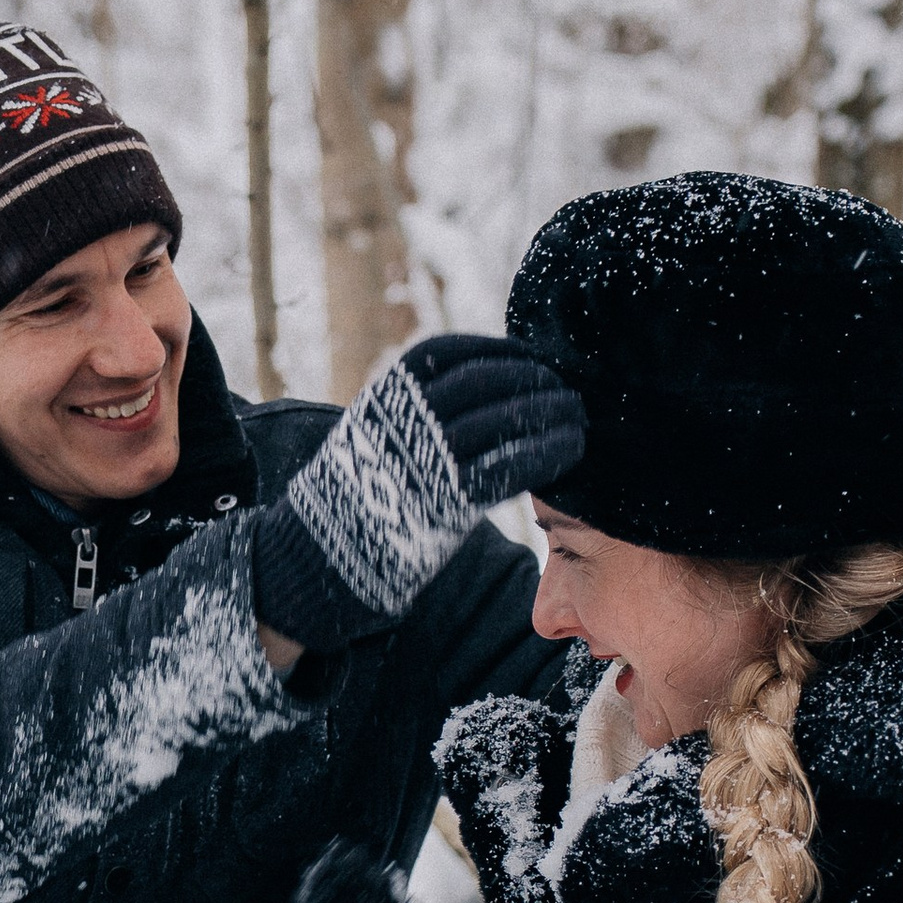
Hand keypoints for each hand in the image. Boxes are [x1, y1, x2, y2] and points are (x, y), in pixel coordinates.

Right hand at [252, 335, 583, 655]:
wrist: (325, 551)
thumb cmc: (365, 486)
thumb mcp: (378, 426)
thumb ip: (421, 402)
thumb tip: (488, 376)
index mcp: (387, 393)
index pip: (455, 353)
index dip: (501, 350)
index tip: (532, 356)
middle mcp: (406, 420)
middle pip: (486, 382)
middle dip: (534, 379)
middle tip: (567, 387)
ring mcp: (426, 462)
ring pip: (503, 421)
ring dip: (550, 413)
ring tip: (577, 415)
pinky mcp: (447, 505)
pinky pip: (508, 468)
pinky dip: (545, 454)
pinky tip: (569, 450)